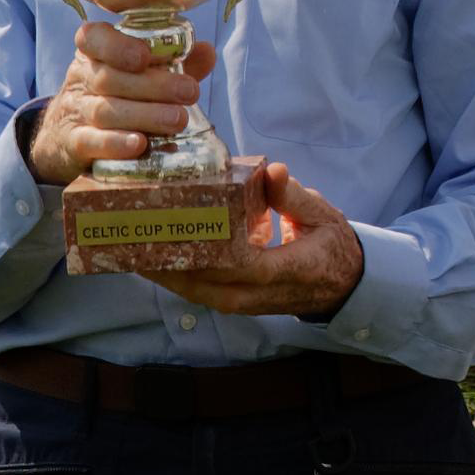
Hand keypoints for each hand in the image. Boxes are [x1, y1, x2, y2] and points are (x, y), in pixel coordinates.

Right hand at [28, 21, 214, 185]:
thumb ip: (171, 62)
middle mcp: (80, 78)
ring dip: (144, 115)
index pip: (93, 38)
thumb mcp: (137, 73)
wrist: (67, 135)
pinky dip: (115, 144)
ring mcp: (74, 111)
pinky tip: (139, 145)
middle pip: (109, 78)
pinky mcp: (73, 144)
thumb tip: (206, 51)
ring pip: (104, 111)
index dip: (117, 46)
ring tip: (178, 120)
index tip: (144, 56)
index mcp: (93, 51)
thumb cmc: (115, 95)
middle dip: (153, 85)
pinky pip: (91, 142)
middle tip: (190, 92)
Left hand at [142, 162, 363, 317]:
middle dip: (167, 259)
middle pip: (203, 282)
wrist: (342, 284)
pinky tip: (151, 257)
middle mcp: (258, 294)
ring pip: (195, 292)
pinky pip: (198, 292)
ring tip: (132, 244)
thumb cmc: (331, 245)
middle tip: (136, 230)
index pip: (238, 263)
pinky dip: (173, 277)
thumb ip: (294, 196)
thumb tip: (273, 171)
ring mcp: (243, 303)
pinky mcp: (234, 302)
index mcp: (285, 270)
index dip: (202, 246)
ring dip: (162, 271)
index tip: (174, 222)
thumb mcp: (322, 215)